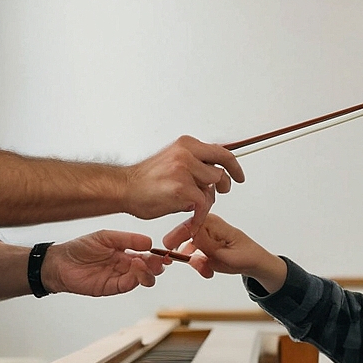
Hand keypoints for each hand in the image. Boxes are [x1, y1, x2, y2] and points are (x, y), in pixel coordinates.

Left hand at [43, 230, 167, 296]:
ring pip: (142, 279)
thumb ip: (127, 239)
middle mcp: (124, 267)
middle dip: (157, 266)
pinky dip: (135, 278)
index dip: (158, 255)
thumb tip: (149, 242)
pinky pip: (128, 285)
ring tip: (146, 264)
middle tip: (161, 261)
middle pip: (149, 269)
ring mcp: (118, 278)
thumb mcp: (106, 237)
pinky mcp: (110, 288)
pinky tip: (135, 267)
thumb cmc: (80, 248)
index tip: (167, 253)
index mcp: (125, 253)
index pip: (147, 256)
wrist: (60, 262)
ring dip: (148, 273)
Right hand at [124, 136, 244, 226]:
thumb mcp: (172, 161)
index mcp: (186, 144)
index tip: (239, 176)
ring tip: (191, 205)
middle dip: (223, 184)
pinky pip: (202, 204)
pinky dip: (199, 214)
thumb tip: (212, 174)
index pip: (220, 152)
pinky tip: (191, 217)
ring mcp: (185, 170)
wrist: (123, 188)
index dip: (233, 165)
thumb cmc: (144, 180)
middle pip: (220, 170)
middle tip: (222, 192)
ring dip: (206, 199)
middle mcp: (187, 153)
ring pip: (212, 188)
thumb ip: (193, 164)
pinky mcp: (183, 189)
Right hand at [161, 213, 286, 289]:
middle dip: (187, 254)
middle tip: (187, 263)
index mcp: (213, 223)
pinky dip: (199, 265)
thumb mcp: (225, 254)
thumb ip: (206, 245)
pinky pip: (195, 255)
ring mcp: (205, 236)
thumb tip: (190, 235)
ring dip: (195, 262)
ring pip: (189, 249)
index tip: (167, 247)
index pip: (189, 225)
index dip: (176, 236)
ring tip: (207, 271)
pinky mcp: (205, 246)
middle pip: (185, 237)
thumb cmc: (246, 256)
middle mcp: (207, 227)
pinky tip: (208, 271)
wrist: (255, 263)